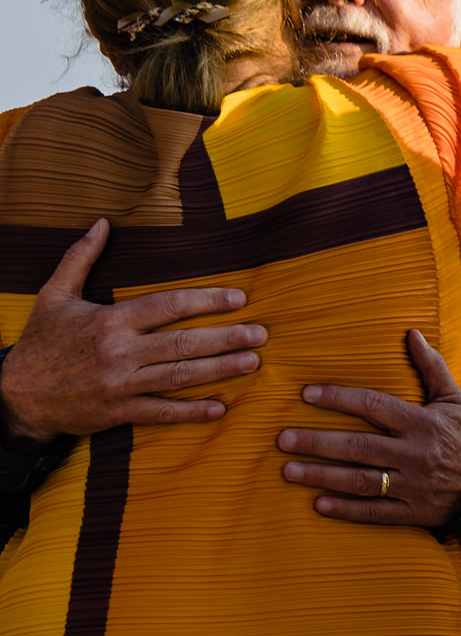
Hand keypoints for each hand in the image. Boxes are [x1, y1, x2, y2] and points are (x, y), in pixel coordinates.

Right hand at [0, 219, 264, 450]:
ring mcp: (119, 385)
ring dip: (219, 370)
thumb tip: (101, 222)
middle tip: (261, 333)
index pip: (168, 306)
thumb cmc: (40, 343)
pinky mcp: (116, 413)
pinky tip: (219, 409)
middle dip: (226, 338)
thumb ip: (79, 258)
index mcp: (110, 321)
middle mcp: (118, 352)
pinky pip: (159, 413)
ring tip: (252, 362)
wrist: (12, 396)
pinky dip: (190, 412)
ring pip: (178, 377)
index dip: (206, 301)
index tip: (238, 298)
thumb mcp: (53, 296)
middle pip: (183, 343)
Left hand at [278, 328, 460, 526]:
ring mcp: (412, 485)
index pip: (374, 406)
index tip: (307, 394)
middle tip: (283, 438)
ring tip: (288, 470)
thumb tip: (412, 334)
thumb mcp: (454, 398)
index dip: (339, 399)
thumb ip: (431, 367)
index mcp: (423, 422)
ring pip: (360, 480)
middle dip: (318, 442)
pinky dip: (345, 510)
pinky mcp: (413, 512)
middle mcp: (415, 453)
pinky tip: (318, 505)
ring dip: (321, 475)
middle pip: (358, 446)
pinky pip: (374, 512)